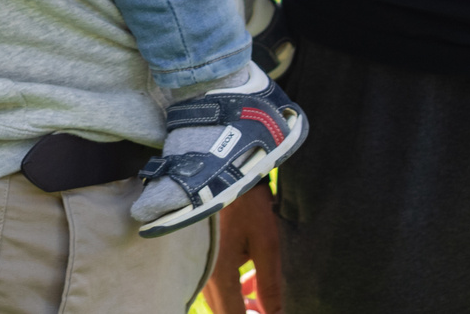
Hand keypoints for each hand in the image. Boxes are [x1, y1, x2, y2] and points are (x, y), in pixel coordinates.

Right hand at [205, 183, 284, 312]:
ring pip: (220, 301)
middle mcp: (204, 276)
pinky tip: (250, 284)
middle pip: (223, 313)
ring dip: (239, 304)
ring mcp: (199, 267)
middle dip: (246, 313)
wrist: (219, 169)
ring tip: (262, 300)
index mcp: (220, 276)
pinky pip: (216, 286)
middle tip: (267, 310)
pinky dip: (233, 291)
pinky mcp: (200, 257)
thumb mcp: (265, 243)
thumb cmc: (245, 204)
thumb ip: (269, 283)